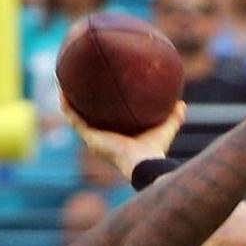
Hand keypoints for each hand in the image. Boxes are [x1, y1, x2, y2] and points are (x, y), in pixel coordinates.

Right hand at [61, 97, 184, 179]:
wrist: (144, 162)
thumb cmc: (155, 150)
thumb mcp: (165, 128)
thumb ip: (174, 117)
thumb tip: (182, 103)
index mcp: (117, 138)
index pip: (106, 122)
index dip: (102, 110)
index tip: (100, 95)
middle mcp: (102, 139)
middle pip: (88, 119)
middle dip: (83, 104)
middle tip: (79, 85)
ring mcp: (94, 139)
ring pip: (76, 117)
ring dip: (70, 102)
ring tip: (65, 84)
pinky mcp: (89, 137)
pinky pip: (74, 119)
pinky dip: (68, 106)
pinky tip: (63, 92)